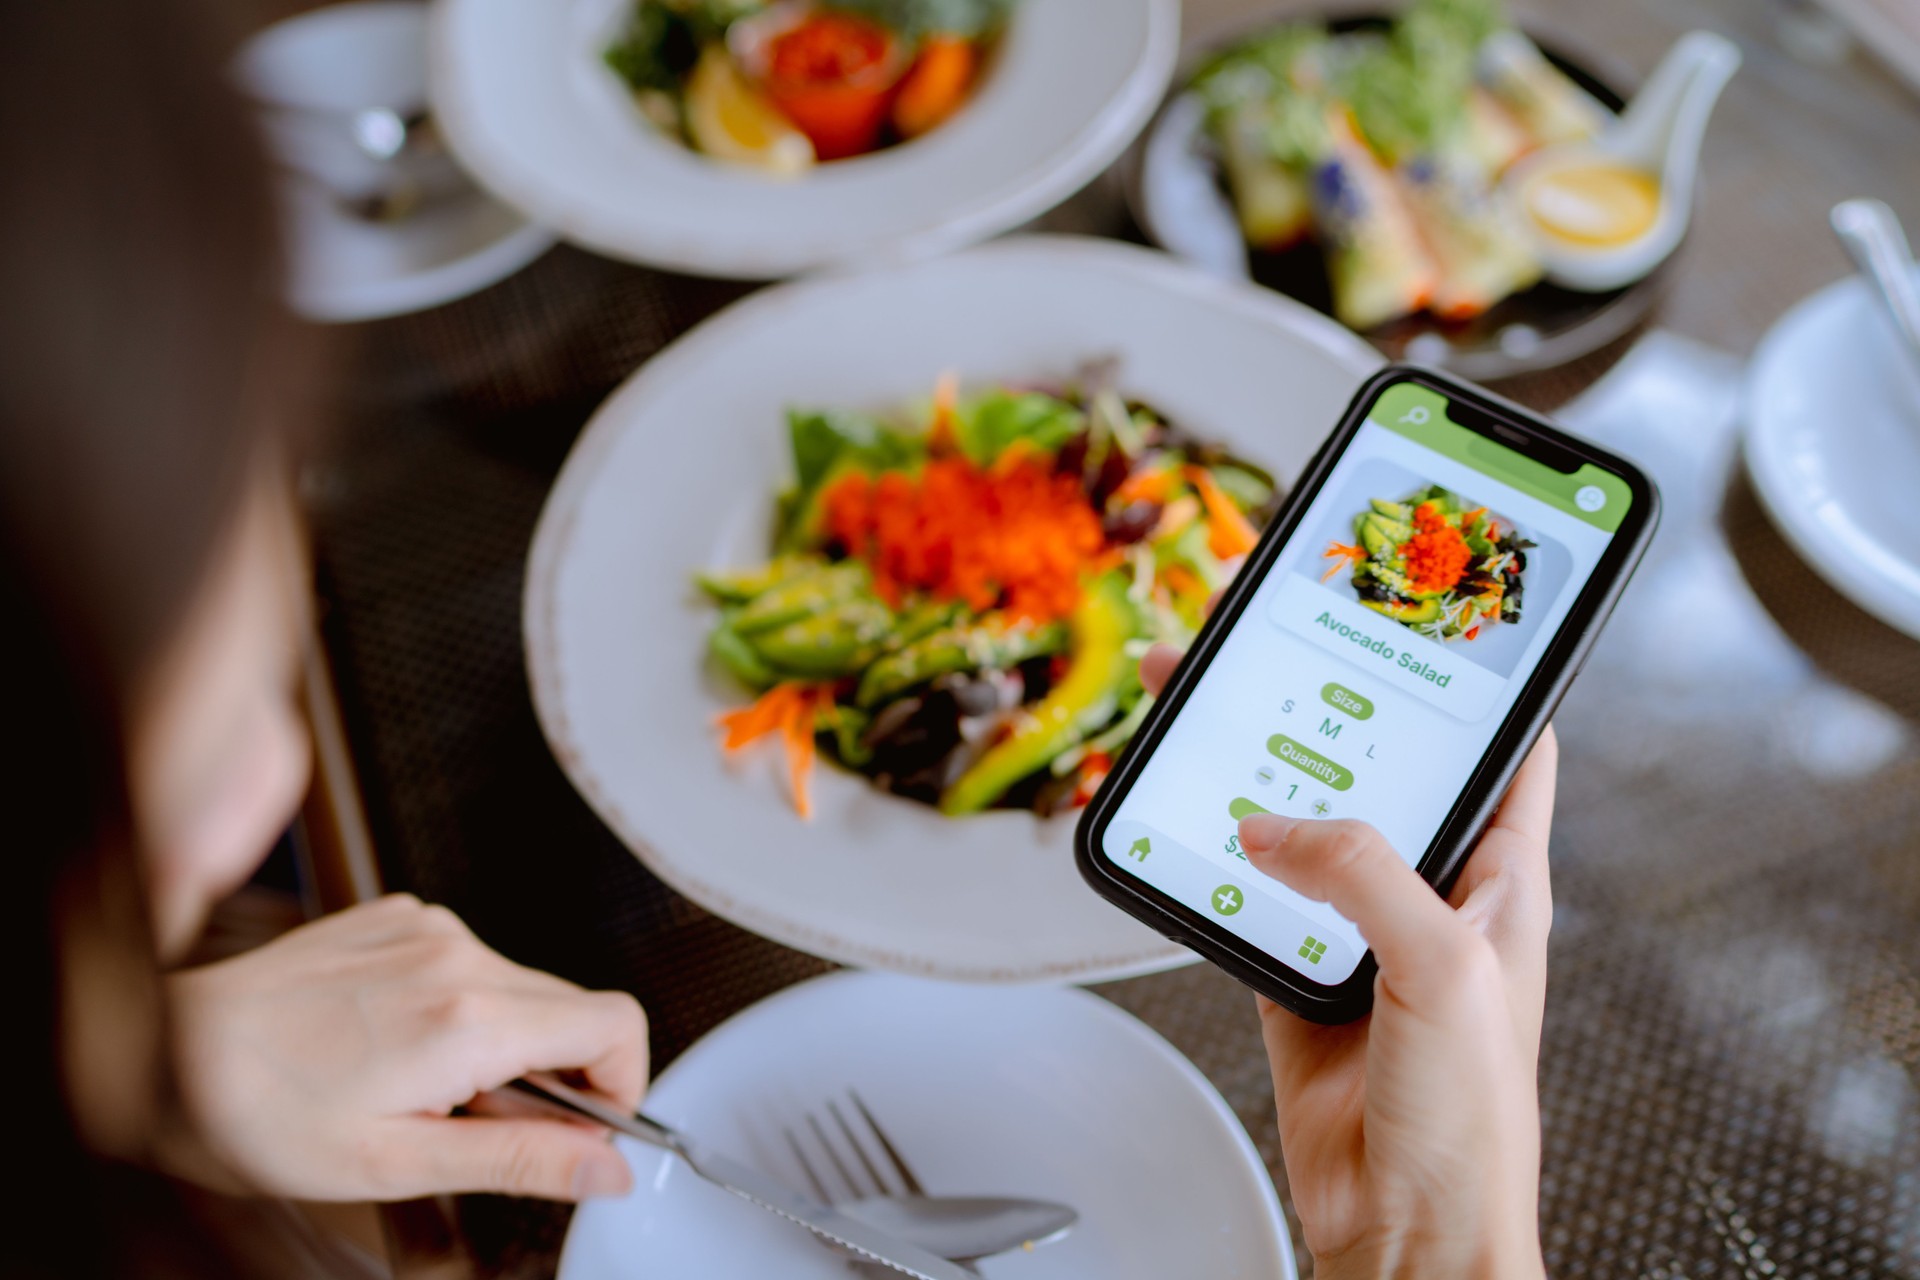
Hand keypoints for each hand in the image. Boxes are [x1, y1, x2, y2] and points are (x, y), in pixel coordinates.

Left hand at [161, 894, 648, 1202]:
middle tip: (483, 1126)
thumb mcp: (399, 1164)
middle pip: (573, 1007)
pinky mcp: (398, 918)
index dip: (621, 1084)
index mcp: (469, 1019)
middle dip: (556, 1074)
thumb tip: (606, 1170)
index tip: (588, 1127)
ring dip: (504, 1041)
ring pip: (523, 986)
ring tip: (426, 1088)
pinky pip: (472, 961)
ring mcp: (426, 928)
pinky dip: (461, 1005)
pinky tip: (398, 1043)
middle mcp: (458, 956)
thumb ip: (522, 1161)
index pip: (614, 1025)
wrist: (166, 1056)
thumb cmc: (261, 1117)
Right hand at [1141, 645, 1552, 1279]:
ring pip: (1305, 836)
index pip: (1502, 751)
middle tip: (1273, 653)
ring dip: (1260, 788)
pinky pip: (1254, 905)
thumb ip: (1361, 876)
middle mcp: (1434, 899)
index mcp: (1501, 882)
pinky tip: (1194, 833)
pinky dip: (1221, 871)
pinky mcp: (1301, 981)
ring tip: (1212, 723)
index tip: (1425, 622)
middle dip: (1326, 715)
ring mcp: (1364, 938)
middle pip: (1377, 780)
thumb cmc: (1475, 1124)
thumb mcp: (1442, 967)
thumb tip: (1274, 828)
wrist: (1407, 1234)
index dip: (1470, 684)